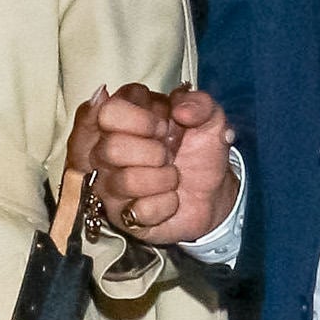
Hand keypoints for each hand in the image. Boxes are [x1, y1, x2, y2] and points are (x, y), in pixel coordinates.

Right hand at [66, 83, 238, 245]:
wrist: (213, 192)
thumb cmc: (200, 151)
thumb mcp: (209, 118)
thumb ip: (199, 103)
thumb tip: (180, 111)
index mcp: (123, 118)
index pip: (109, 112)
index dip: (142, 120)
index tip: (164, 126)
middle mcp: (107, 150)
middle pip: (111, 148)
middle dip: (154, 152)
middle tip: (169, 154)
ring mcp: (109, 184)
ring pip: (125, 181)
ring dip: (164, 179)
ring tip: (173, 177)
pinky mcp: (120, 216)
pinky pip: (139, 212)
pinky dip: (167, 205)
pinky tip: (171, 199)